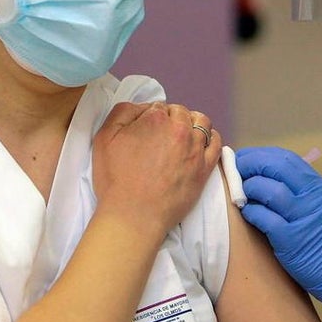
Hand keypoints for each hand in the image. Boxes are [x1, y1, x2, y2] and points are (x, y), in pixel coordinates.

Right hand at [93, 102, 221, 236]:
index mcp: (155, 118)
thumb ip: (122, 112)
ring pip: (201, 122)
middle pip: (180, 112)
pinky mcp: (205, 167)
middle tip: (160, 136)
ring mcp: (195, 148)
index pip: (158, 106)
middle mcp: (179, 129)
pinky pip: (216, 143)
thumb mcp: (105, 138)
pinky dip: (210, 137)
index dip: (151, 116)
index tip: (146, 130)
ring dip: (192, 123)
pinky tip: (201, 142)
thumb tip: (142, 107)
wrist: (134, 215)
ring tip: (182, 135)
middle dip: (171, 119)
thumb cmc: (116, 179)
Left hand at [237, 147, 321, 321]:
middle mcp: (313, 197)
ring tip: (240, 193)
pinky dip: (250, 211)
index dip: (262, 154)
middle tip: (235, 168)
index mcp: (321, 187)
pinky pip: (263, 218)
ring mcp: (302, 217)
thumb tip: (271, 180)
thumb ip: (304, 194)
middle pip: (275, 166)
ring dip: (248, 187)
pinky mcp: (290, 240)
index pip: (287, 159)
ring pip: (268, 189)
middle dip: (250, 163)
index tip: (246, 157)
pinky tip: (247, 212)